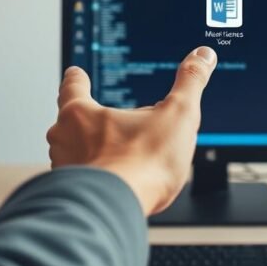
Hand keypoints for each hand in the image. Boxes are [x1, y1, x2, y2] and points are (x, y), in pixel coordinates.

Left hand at [46, 46, 217, 214]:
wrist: (119, 209)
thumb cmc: (142, 164)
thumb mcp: (178, 114)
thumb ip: (190, 82)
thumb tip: (202, 56)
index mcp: (81, 112)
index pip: (72, 86)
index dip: (77, 79)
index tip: (76, 74)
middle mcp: (63, 139)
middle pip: (71, 121)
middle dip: (89, 122)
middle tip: (109, 123)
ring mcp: (64, 169)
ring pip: (74, 153)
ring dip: (92, 154)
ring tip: (118, 159)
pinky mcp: (71, 195)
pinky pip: (80, 182)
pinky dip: (95, 180)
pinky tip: (116, 185)